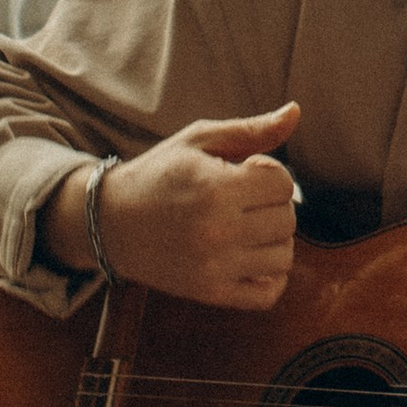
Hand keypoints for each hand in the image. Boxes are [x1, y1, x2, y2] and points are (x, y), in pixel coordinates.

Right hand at [91, 105, 300, 312]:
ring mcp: (214, 267)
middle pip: (287, 220)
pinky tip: (252, 256)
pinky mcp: (210, 293)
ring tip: (247, 226)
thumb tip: (295, 111)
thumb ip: (251, 129)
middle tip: (243, 200)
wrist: (110, 222)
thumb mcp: (198, 141)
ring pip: (284, 257)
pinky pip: (268, 295)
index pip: (283, 183)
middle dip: (272, 204)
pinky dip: (271, 277)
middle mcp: (217, 231)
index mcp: (215, 188)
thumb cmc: (158, 174)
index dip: (269, 172)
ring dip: (274, 239)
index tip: (244, 172)